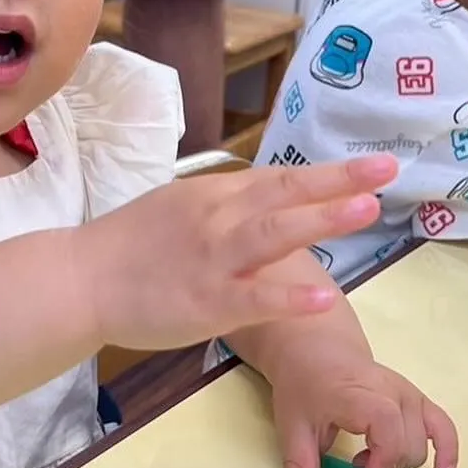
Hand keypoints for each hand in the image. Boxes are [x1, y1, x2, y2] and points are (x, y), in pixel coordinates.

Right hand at [78, 155, 397, 351]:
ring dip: (323, 219)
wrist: (80, 280)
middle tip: (388, 168)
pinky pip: (256, 298)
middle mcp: (218, 218)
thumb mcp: (178, 208)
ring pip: (274, 233)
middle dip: (339, 181)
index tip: (374, 166)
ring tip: (368, 210)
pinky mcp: (206, 302)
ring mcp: (214, 259)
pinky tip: (327, 296)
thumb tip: (268, 203)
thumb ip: (225, 206)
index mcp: (213, 195)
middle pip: (285, 193)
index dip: (328, 173)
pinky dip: (292, 296)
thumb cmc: (129, 247)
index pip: (279, 180)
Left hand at [269, 355, 457, 467]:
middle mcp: (392, 392)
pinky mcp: (416, 399)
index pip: (389, 434)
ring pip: (422, 442)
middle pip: (407, 445)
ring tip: (367, 466)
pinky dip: (447, 450)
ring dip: (401, 465)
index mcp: (361, 395)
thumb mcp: (293, 424)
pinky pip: (443, 425)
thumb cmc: (304, 384)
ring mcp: (408, 394)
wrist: (317, 348)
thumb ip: (298, 466)